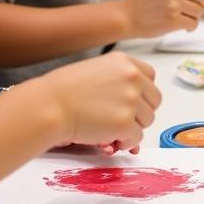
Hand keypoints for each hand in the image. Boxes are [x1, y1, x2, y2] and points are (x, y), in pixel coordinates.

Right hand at [46, 52, 160, 148]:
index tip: (132, 100)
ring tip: (113, 128)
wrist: (50, 105)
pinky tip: (112, 139)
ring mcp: (131, 100)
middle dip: (141, 112)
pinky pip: (137, 137)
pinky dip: (127, 141)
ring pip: (148, 120)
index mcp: (124, 62)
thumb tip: (132, 100)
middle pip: (154, 100)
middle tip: (123, 118)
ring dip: (133, 127)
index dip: (142, 92)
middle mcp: (132, 78)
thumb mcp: (96, 70)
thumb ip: (118, 79)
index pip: (150, 77)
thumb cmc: (63, 90)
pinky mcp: (125, 123)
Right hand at [125, 0, 203, 36]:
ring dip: (195, 17)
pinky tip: (184, 27)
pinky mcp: (173, 19)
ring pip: (200, 11)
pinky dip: (191, 27)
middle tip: (190, 10)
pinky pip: (193, 23)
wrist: (127, 16)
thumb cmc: (145, 2)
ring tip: (184, 18)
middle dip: (200, 5)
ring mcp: (173, 3)